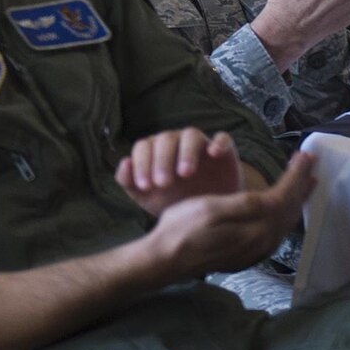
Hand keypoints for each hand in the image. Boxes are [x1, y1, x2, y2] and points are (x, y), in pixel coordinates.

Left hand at [116, 128, 242, 218]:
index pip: (143, 147)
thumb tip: (125, 162)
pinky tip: (214, 153)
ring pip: (191, 135)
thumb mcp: (147, 198)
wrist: (208, 214)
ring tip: (185, 173)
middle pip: (165, 139)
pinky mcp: (224, 151)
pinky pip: (223, 139)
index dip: (141, 164)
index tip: (145, 187)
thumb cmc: (173, 201)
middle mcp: (176, 142)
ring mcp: (200, 145)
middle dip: (162, 160)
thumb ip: (129, 182)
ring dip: (187, 152)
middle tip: (163, 183)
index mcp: (154, 150)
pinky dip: (219, 142)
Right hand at [141, 151, 315, 280]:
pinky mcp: (251, 254)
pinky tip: (283, 207)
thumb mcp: (210, 208)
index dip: (296, 175)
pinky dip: (286, 213)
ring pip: (286, 221)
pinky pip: (277, 230)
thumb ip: (245, 204)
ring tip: (305, 182)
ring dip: (297, 199)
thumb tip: (276, 198)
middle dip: (301, 185)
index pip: (283, 196)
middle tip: (310, 163)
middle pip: (289, 209)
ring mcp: (258, 250)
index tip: (304, 154)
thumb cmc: (183, 228)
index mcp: (255, 226)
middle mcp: (263, 240)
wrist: (168, 260)